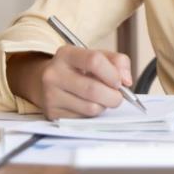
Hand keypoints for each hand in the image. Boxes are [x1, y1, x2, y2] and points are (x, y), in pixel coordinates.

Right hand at [8, 47, 132, 119]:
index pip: (94, 61)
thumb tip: (126, 81)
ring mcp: (50, 95)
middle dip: (113, 96)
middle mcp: (54, 74)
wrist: (46, 81)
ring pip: (90, 108)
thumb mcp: (96, 56)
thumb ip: (117, 61)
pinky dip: (92, 114)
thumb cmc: (78, 68)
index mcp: (67, 54)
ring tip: (101, 99)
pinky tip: (87, 105)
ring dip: (104, 106)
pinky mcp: (52, 113)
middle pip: (93, 89)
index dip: (112, 73)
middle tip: (117, 96)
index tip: (119, 82)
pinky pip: (83, 119)